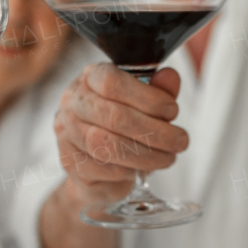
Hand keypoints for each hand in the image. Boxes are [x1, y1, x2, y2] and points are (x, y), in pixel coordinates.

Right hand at [52, 63, 187, 204]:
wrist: (94, 165)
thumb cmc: (121, 126)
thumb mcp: (144, 104)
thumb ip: (158, 90)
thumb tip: (170, 77)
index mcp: (91, 78)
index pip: (113, 82)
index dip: (148, 97)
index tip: (172, 111)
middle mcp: (73, 102)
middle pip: (115, 116)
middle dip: (156, 131)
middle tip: (181, 141)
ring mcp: (67, 132)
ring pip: (109, 146)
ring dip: (147, 155)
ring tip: (168, 157)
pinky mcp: (69, 162)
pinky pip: (104, 168)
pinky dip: (130, 170)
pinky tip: (143, 168)